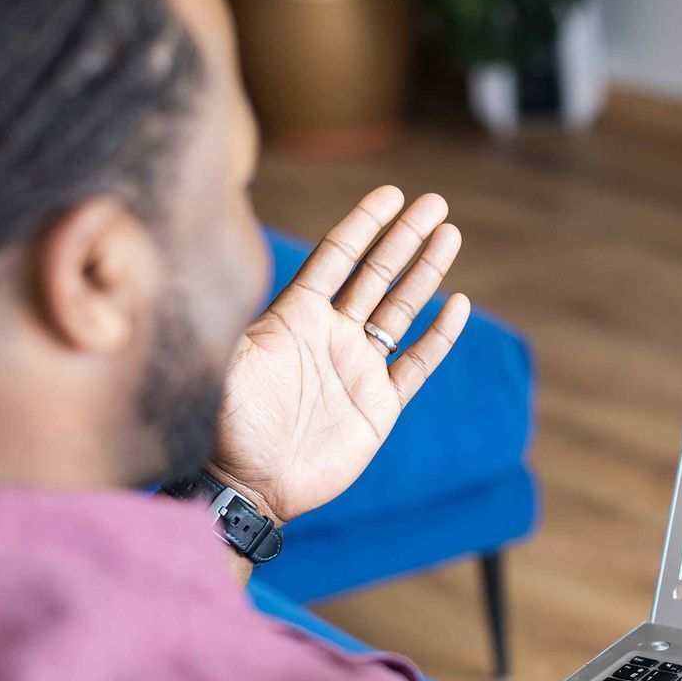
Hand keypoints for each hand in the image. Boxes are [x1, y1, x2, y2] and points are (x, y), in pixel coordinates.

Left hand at [209, 187, 467, 523]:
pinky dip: (439, 336)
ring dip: (425, 273)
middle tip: (435, 203)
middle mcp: (331, 336)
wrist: (251, 486)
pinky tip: (457, 305)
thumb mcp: (224, 369)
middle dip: (405, 237)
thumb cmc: (228, 427)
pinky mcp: (378, 406)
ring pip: (400, 310)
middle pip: (376, 274)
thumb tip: (224, 279)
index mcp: (296, 318)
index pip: (336, 258)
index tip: (391, 194)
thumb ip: (235, 326)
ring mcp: (357, 369)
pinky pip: (416, 364)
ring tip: (450, 235)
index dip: (363, 225)